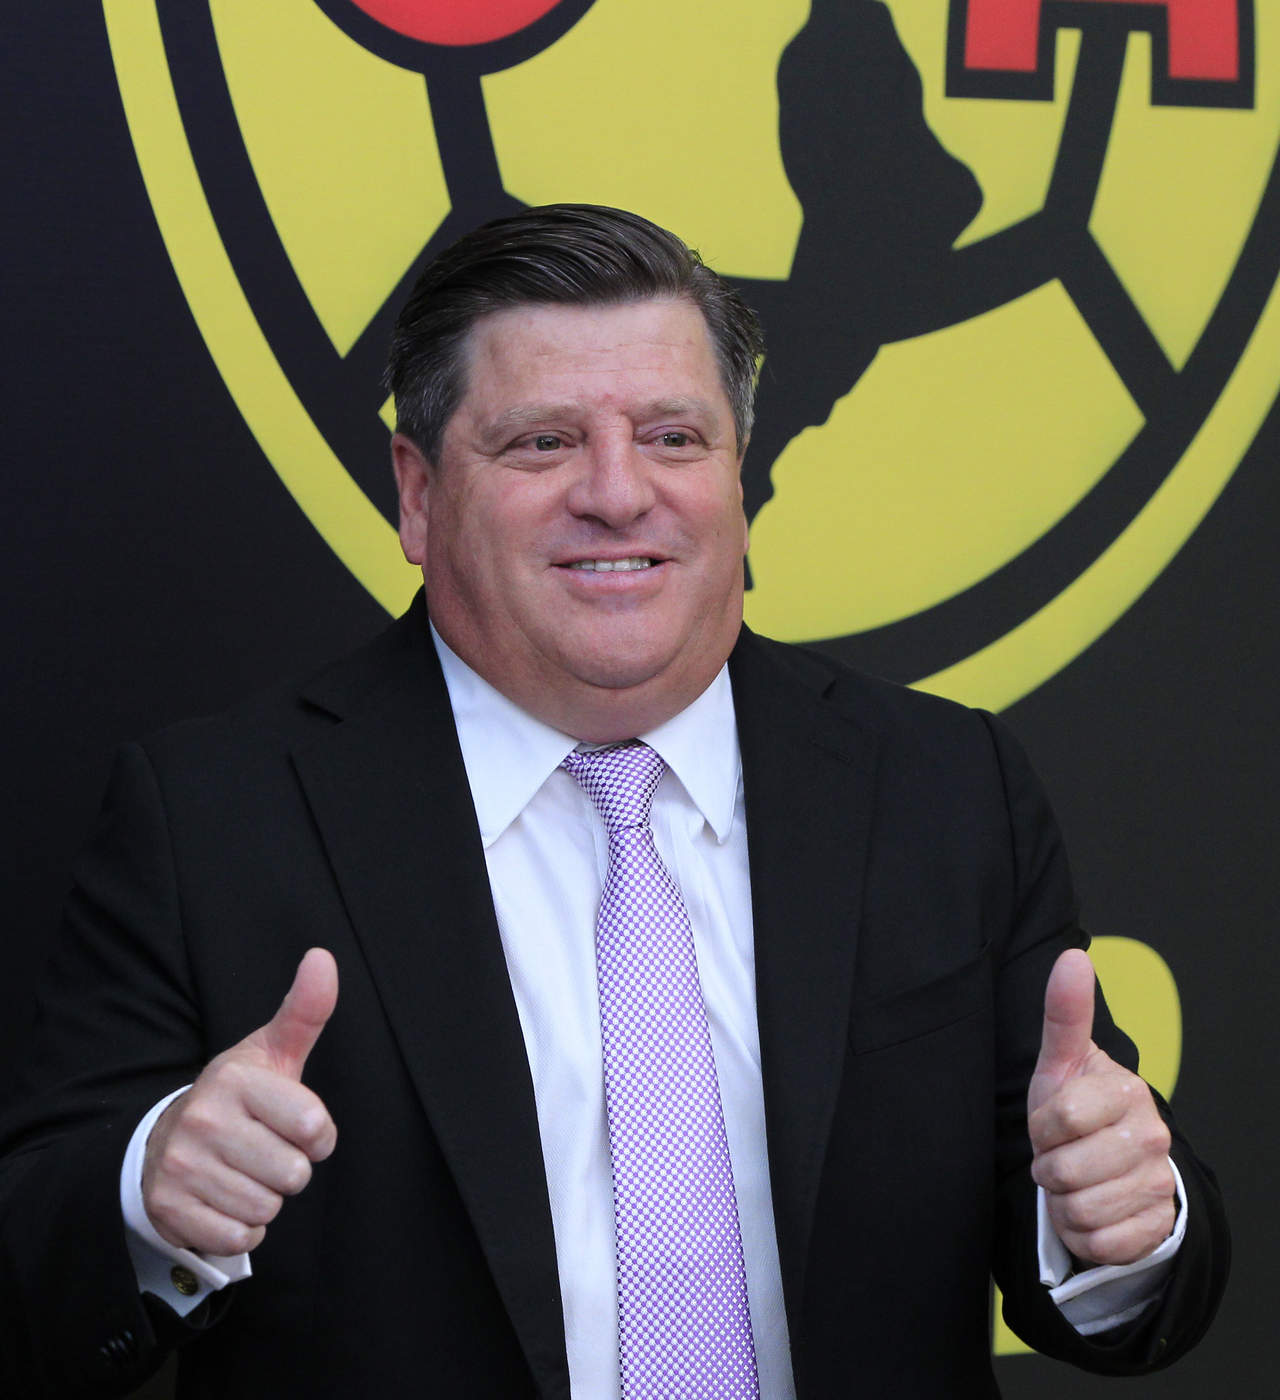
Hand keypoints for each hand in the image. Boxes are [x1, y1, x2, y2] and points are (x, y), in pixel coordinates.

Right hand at [142, 948, 338, 1255]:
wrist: (166, 1141)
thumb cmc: (240, 1096)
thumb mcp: (273, 1052)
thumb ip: (305, 1010)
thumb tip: (323, 957)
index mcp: (236, 1079)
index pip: (314, 1128)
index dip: (318, 1135)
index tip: (298, 1125)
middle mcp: (204, 1120)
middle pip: (294, 1175)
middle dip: (290, 1169)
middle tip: (265, 1149)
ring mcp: (182, 1166)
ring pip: (267, 1208)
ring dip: (265, 1198)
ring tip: (243, 1171)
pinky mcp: (170, 1209)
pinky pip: (238, 1237)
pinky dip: (241, 1227)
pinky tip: (226, 1198)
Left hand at [1028, 948, 1174, 1267]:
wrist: (1102, 1168)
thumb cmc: (1074, 1110)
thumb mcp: (1060, 1063)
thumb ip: (1064, 1013)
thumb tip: (1073, 956)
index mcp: (1127, 1091)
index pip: (1060, 1116)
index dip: (1041, 1126)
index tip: (1050, 1123)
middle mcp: (1152, 1136)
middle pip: (1066, 1169)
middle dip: (1049, 1168)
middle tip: (1059, 1157)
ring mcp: (1158, 1183)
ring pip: (1081, 1209)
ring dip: (1063, 1203)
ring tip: (1073, 1183)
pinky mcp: (1157, 1227)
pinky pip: (1101, 1242)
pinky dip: (1084, 1234)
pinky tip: (1091, 1211)